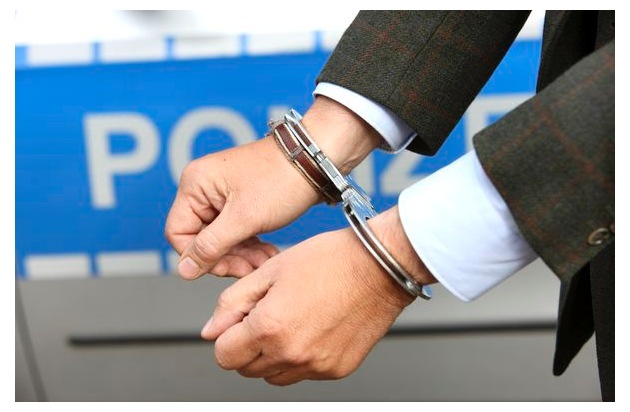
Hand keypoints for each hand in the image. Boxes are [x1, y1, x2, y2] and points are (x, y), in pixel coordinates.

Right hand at [164, 96, 380, 278]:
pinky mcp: (243, 200)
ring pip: (222, 238)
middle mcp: (205, 187)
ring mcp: (224, 193)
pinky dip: (251, 245)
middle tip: (251, 268)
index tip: (227, 268)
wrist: (317, 160)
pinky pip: (237, 231)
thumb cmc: (282, 180)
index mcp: (195, 184)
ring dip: (242, 255)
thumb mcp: (244, 218)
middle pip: (201, 238)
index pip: (179, 233)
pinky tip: (268, 253)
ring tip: (266, 260)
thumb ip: (211, 246)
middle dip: (227, 257)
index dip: (200, 257)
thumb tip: (184, 270)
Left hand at [201, 206, 435, 385]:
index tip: (241, 319)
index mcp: (270, 327)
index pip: (224, 355)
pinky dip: (300, 357)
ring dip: (272, 355)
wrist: (379, 267)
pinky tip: (312, 327)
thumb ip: (233, 303)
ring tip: (290, 320)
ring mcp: (316, 365)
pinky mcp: (337, 369)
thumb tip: (210, 330)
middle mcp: (292, 353)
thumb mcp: (270, 270)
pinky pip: (304, 373)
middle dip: (247, 346)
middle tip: (267, 314)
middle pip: (247, 369)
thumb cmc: (329, 260)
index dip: (227, 335)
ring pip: (274, 376)